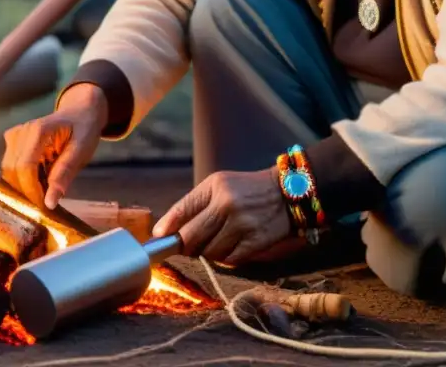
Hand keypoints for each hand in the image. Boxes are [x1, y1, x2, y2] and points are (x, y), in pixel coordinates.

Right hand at [1, 84, 106, 208]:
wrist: (79, 111)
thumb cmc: (83, 129)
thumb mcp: (82, 150)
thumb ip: (65, 173)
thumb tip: (49, 202)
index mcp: (39, 130)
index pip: (25, 167)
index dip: (31, 190)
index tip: (43, 206)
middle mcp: (21, 131)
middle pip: (12, 170)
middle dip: (25, 191)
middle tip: (44, 203)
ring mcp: (13, 135)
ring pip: (7, 171)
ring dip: (22, 186)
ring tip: (42, 192)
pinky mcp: (11, 141)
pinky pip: (9, 166)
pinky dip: (20, 178)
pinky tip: (37, 181)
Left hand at [152, 169, 292, 265]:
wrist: (288, 193)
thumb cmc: (246, 190)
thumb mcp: (219, 185)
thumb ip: (193, 204)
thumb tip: (164, 231)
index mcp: (215, 186)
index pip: (181, 210)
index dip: (166, 229)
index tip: (158, 239)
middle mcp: (227, 204)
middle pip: (190, 237)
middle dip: (185, 245)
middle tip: (187, 245)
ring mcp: (242, 224)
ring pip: (208, 252)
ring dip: (207, 252)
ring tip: (217, 240)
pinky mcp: (255, 241)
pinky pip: (228, 260)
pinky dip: (225, 257)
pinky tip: (232, 245)